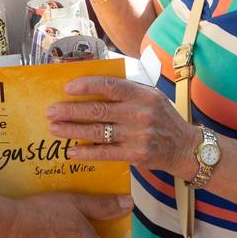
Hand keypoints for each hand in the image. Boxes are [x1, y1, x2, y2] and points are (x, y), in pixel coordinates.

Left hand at [47, 76, 200, 180]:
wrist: (184, 147)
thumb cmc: (161, 118)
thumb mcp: (150, 96)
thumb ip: (126, 90)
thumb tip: (91, 82)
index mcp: (142, 95)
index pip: (111, 86)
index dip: (87, 86)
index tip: (67, 87)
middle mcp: (140, 113)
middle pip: (98, 110)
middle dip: (71, 111)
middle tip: (51, 111)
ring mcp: (138, 135)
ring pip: (98, 132)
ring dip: (72, 130)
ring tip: (55, 128)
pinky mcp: (135, 155)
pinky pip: (105, 153)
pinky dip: (86, 152)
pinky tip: (71, 150)